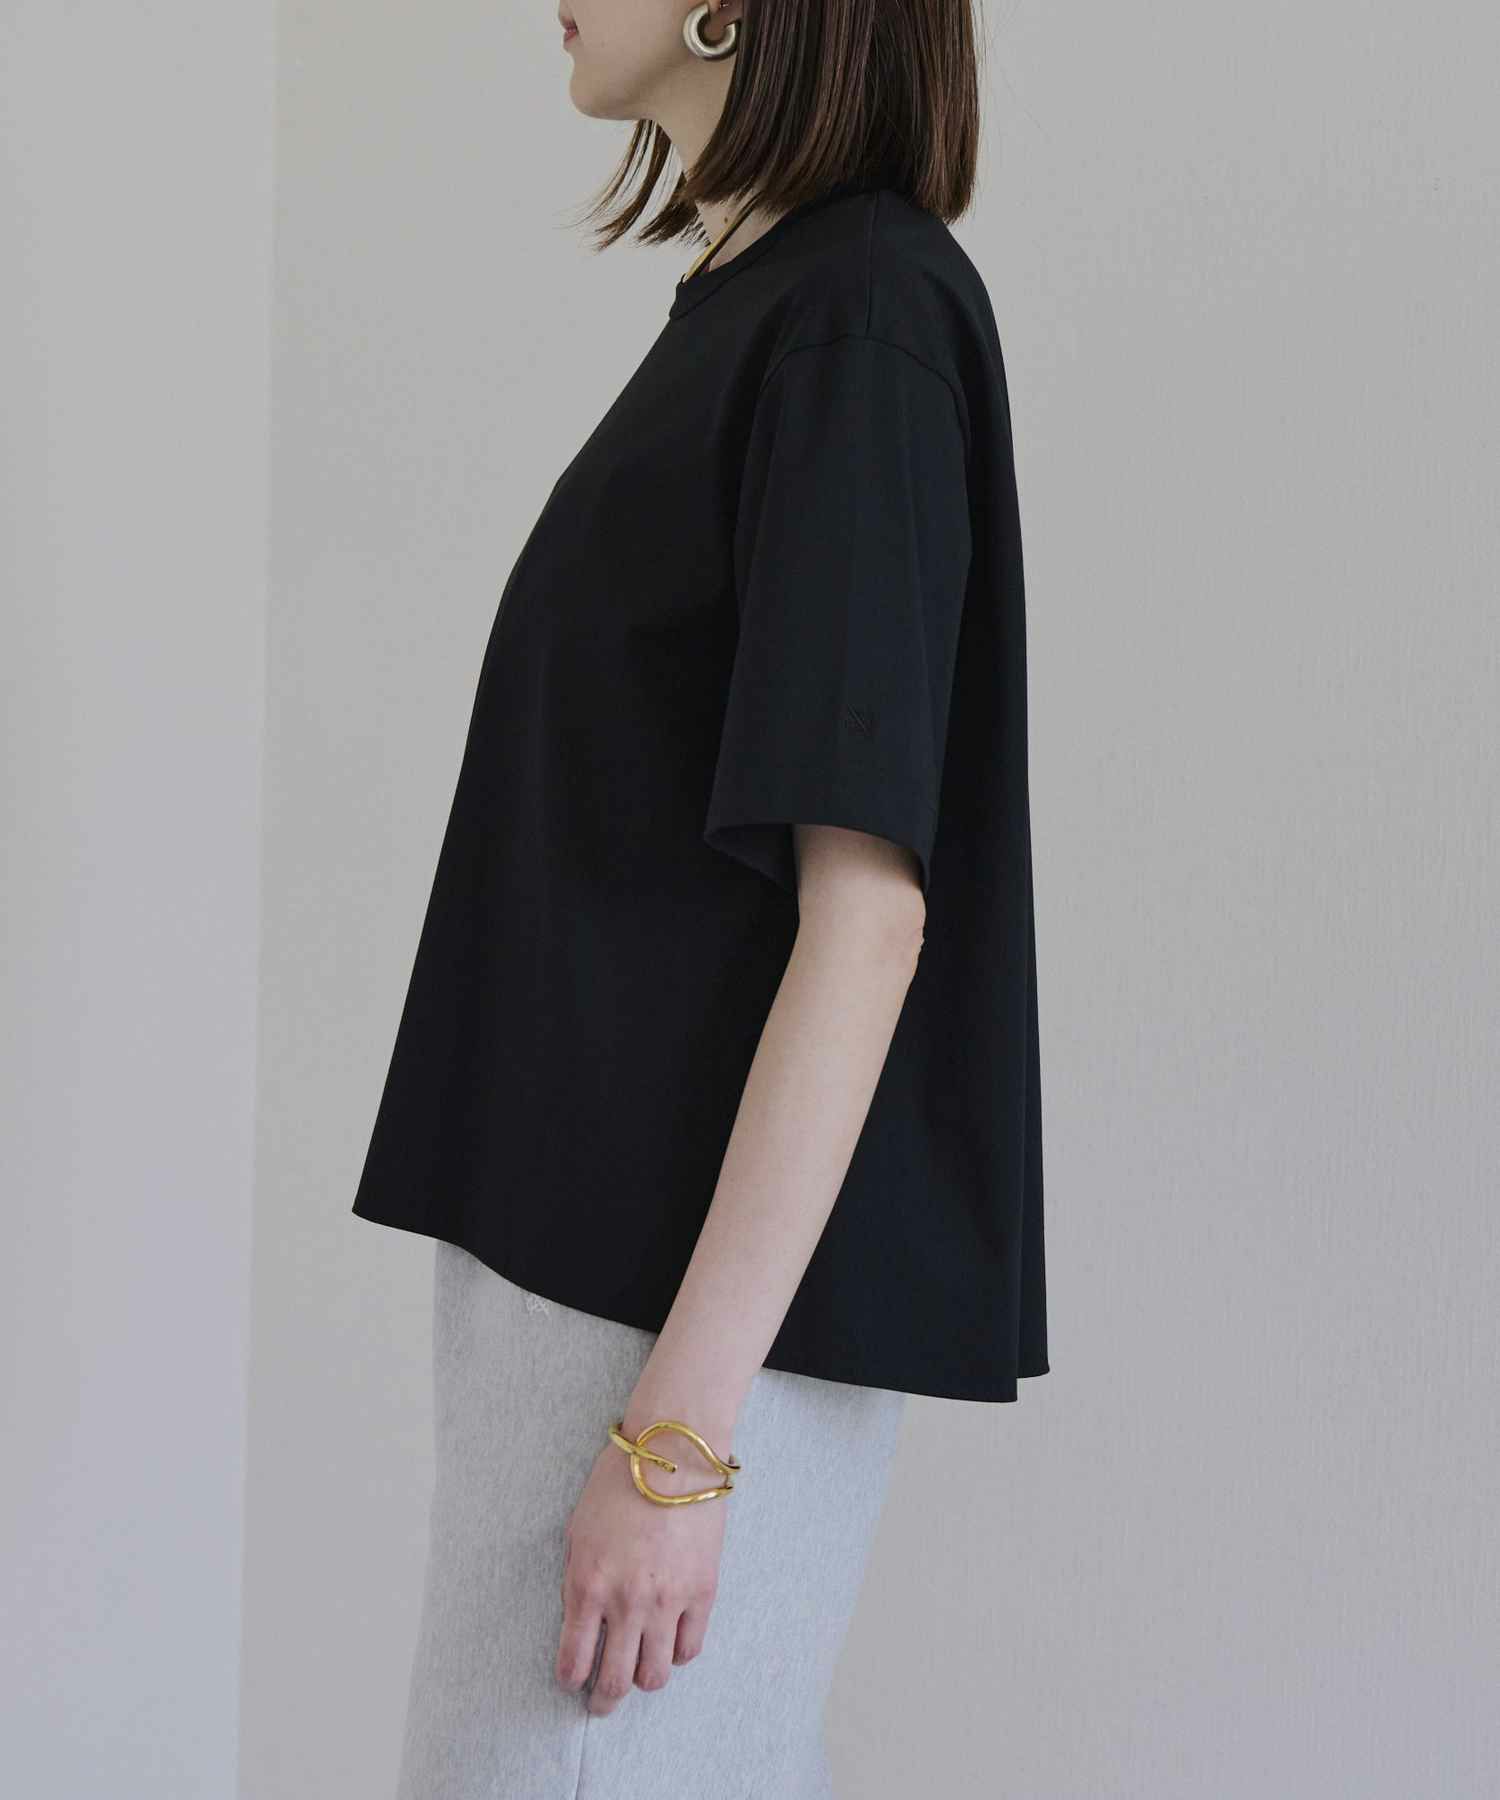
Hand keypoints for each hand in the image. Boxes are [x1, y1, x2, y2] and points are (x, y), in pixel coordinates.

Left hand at [555, 1431, 728, 1715]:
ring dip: (642, 1681)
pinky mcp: (702, 1592)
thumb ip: (577, 1580)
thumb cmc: (618, 1482)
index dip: (571, 1681)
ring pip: (655, 1677)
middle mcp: (626, 1603)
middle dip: (603, 1702)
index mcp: (587, 1586)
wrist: (673, 1452)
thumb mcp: (578, 1531)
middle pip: (615, 1683)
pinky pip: (690, 1649)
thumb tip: (580, 1622)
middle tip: (600, 1703)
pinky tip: (668, 1641)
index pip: (574, 1662)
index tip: (573, 1682)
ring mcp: (668, 1601)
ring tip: (638, 1674)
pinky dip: (677, 1653)